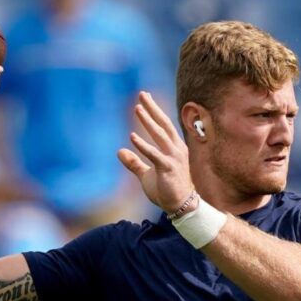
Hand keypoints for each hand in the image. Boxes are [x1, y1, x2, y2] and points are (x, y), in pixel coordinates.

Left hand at [117, 91, 194, 213]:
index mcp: (174, 148)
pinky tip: (132, 137)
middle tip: (142, 94)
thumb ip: (134, 163)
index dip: (154, 111)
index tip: (145, 98)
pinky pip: (154, 155)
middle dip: (152, 109)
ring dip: (148, 121)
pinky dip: (143, 145)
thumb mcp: (146, 175)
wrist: (181, 207)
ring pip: (159, 135)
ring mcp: (173, 158)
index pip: (164, 125)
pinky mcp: (168, 169)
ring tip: (137, 108)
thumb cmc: (166, 190)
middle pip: (163, 124)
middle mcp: (176, 150)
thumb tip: (119, 151)